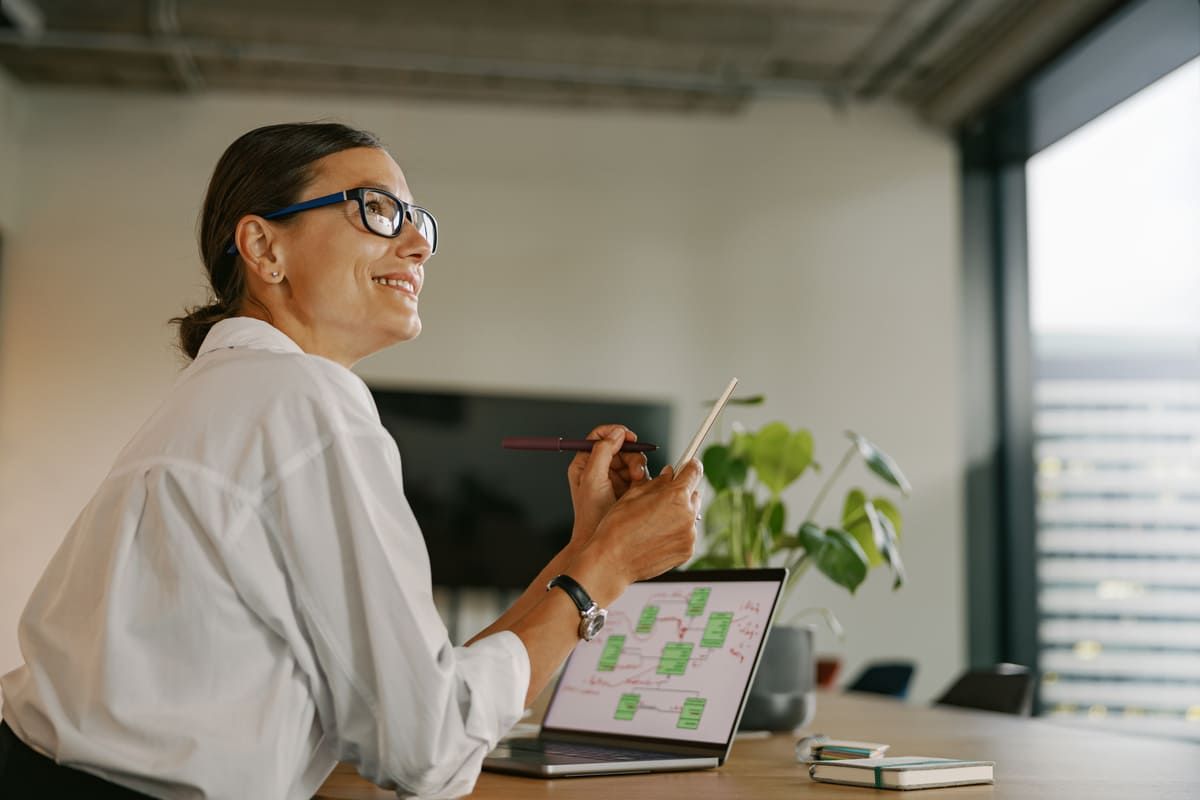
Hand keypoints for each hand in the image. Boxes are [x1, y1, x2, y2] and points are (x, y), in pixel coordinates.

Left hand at [567, 424, 648, 546]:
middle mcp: (599, 469)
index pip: (598, 437)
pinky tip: (641, 489)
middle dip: (631, 456)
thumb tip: (615, 432)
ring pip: (632, 460)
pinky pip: (640, 474)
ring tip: (638, 482)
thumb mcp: (593, 480)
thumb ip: (602, 452)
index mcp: (584, 464)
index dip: (614, 433)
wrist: (602, 544)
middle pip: (620, 447)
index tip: (628, 436)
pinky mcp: (628, 489)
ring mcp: (614, 479)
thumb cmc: (591, 516)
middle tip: (636, 471)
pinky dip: (644, 479)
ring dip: (639, 468)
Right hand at [573, 459, 703, 599]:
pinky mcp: (687, 551)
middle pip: (694, 494)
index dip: (690, 466)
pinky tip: (657, 536)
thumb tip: (670, 474)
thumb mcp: (633, 495)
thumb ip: (657, 482)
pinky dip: (677, 532)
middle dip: (681, 493)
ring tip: (655, 522)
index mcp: (675, 495)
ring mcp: (689, 535)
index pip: (694, 470)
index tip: (688, 466)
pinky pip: (687, 534)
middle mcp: (687, 514)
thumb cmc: (617, 527)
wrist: (612, 561)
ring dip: (679, 514)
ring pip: (690, 515)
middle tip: (662, 499)